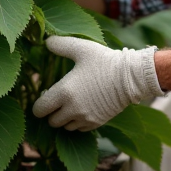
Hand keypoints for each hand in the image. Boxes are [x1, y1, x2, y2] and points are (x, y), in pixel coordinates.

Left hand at [32, 36, 163, 130]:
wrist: (131, 78)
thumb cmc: (105, 61)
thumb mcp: (82, 48)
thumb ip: (61, 45)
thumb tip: (46, 41)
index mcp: (64, 92)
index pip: (39, 110)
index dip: (39, 105)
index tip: (45, 96)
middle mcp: (72, 109)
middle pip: (51, 121)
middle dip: (52, 112)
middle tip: (58, 101)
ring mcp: (85, 118)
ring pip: (65, 127)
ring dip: (65, 118)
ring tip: (71, 105)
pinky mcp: (96, 123)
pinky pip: (80, 129)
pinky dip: (78, 122)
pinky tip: (83, 109)